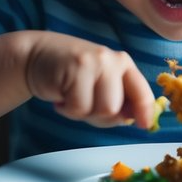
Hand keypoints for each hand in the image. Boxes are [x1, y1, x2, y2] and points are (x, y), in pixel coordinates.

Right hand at [24, 34, 157, 128]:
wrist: (37, 56)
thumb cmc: (70, 76)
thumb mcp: (98, 85)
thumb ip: (116, 100)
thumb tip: (131, 119)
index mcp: (123, 65)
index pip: (142, 92)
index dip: (145, 112)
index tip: (144, 126)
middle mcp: (113, 61)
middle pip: (116, 109)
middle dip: (98, 117)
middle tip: (83, 104)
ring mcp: (96, 62)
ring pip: (100, 110)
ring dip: (82, 113)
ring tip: (71, 97)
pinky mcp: (77, 67)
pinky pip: (78, 107)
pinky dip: (67, 109)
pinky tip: (60, 95)